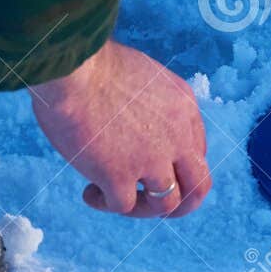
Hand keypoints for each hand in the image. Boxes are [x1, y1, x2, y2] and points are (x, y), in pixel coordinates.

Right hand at [30, 40, 210, 217]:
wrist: (72, 67)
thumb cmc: (93, 64)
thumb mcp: (144, 76)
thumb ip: (152, 104)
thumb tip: (138, 125)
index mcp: (184, 109)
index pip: (196, 153)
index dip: (176, 168)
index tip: (153, 168)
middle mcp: (176, 137)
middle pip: (198, 187)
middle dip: (181, 203)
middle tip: (155, 206)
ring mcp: (150, 160)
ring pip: (164, 204)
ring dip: (141, 207)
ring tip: (112, 197)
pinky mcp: (119, 176)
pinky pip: (122, 206)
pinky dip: (105, 204)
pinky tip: (90, 192)